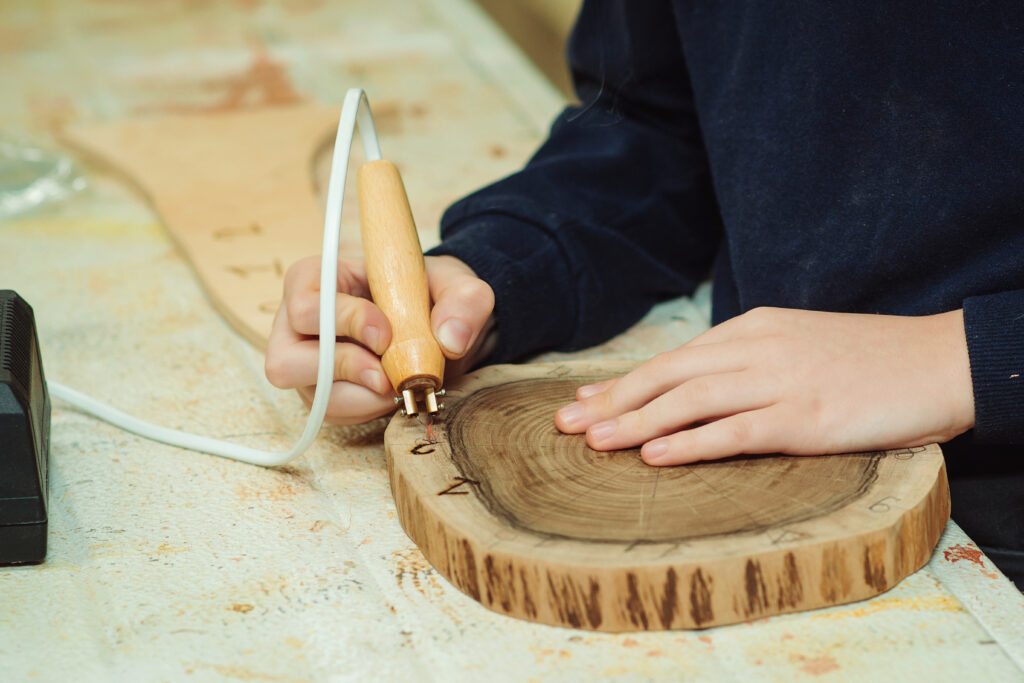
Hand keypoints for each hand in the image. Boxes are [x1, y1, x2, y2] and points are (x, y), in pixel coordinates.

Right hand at [265, 254, 494, 424]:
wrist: (439, 324)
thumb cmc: (431, 294)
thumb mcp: (457, 284)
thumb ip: (464, 301)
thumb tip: (451, 339)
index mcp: (319, 280)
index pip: (304, 302)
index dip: (342, 320)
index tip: (386, 333)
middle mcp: (300, 325)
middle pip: (286, 359)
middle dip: (343, 368)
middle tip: (386, 372)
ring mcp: (307, 364)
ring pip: (312, 395)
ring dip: (361, 396)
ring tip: (396, 384)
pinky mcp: (324, 394)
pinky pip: (333, 414)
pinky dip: (368, 409)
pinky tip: (392, 392)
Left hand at [555, 307, 974, 464]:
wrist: (943, 360)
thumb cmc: (870, 360)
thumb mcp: (798, 346)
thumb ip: (748, 362)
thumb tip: (698, 388)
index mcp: (753, 329)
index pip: (673, 359)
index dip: (624, 383)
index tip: (584, 402)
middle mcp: (757, 349)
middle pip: (668, 375)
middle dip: (612, 401)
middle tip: (565, 425)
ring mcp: (781, 381)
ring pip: (690, 400)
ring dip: (635, 421)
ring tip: (593, 441)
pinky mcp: (807, 417)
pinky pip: (735, 430)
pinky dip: (690, 442)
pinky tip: (655, 456)